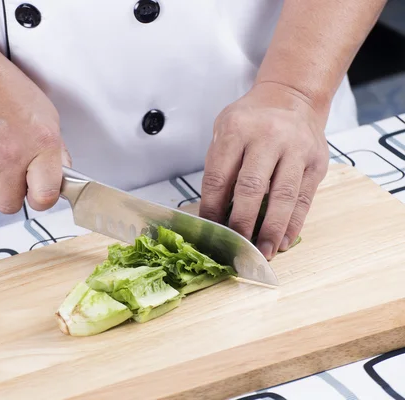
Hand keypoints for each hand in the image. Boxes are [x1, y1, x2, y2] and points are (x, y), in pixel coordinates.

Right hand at [0, 53, 70, 213]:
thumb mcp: (45, 115)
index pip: (45, 198)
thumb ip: (55, 152)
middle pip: (8, 205)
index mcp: (40, 145)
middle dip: (8, 193)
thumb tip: (60, 178)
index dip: (40, 198)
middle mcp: (10, 156)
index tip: (36, 191)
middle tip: (7, 172)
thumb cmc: (4, 89)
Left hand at [199, 81, 328, 259]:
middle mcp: (268, 137)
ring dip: (271, 229)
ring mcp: (296, 149)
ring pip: (283, 196)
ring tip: (262, 252)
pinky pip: (305, 198)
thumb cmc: (250, 120)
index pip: (219, 177)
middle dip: (242, 223)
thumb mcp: (224, 131)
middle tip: (236, 248)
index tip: (210, 231)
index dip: (212, 209)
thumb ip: (219, 167)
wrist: (291, 97)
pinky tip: (283, 240)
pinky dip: (293, 223)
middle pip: (251, 188)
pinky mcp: (316, 162)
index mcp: (237, 130)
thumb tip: (213, 214)